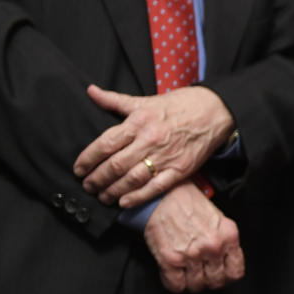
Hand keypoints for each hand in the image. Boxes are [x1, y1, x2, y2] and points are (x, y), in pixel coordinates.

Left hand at [74, 84, 233, 207]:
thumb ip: (115, 100)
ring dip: (113, 191)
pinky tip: (124, 202)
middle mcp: (149, 140)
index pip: (105, 144)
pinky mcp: (180, 170)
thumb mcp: (145, 100)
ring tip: (103, 197)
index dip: (88, 158)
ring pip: (132, 179)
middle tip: (87, 186)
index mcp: (138, 122)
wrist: (214, 111)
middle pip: (115, 165)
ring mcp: (165, 157)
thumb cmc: (179, 105)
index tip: (78, 168)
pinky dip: (138, 197)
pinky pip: (155, 187)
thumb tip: (90, 91)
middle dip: (97, 179)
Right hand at [143, 182, 244, 292]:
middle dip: (208, 280)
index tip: (221, 275)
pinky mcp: (171, 260)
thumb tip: (226, 261)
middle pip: (216, 282)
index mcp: (229, 236)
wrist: (162, 195)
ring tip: (186, 271)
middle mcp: (213, 247)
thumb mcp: (218, 218)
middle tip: (201, 272)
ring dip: (190, 281)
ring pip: (196, 286)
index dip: (227, 277)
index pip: (235, 272)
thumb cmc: (188, 203)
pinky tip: (173, 273)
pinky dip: (174, 283)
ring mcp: (192, 255)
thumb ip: (225, 241)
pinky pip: (176, 285)